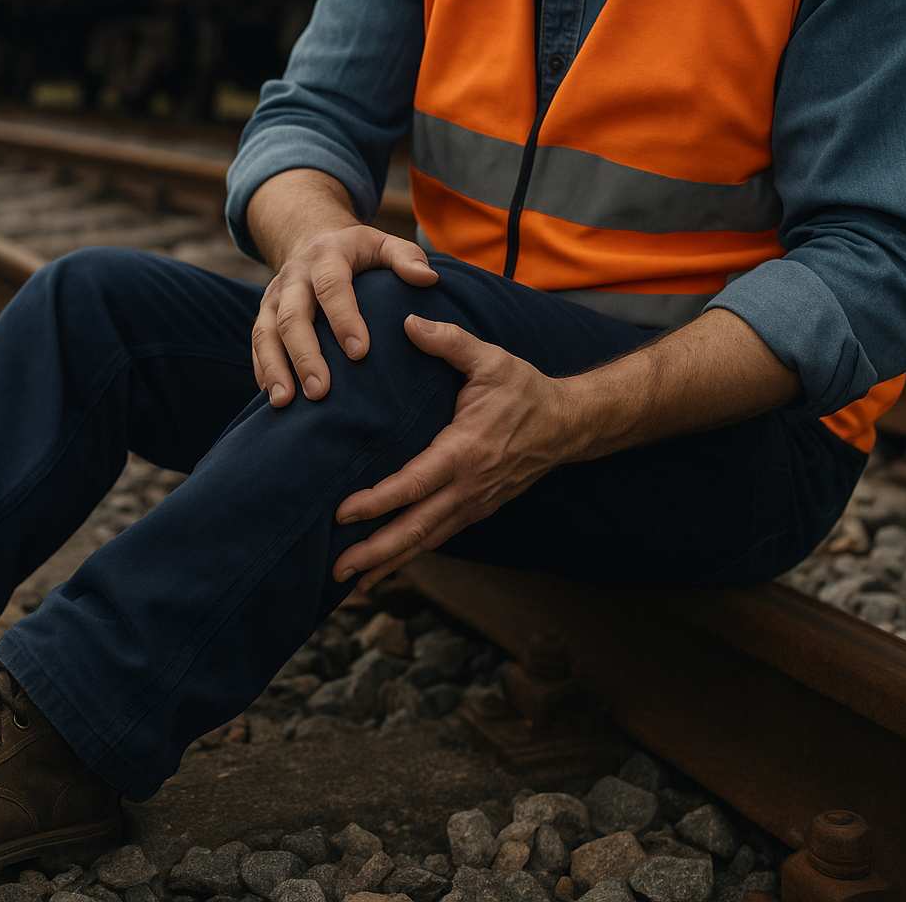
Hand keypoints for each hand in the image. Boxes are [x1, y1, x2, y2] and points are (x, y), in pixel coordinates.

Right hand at [252, 226, 437, 405]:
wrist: (310, 237)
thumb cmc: (357, 252)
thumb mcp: (383, 243)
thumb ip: (407, 258)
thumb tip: (428, 279)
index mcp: (327, 256)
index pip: (332, 287)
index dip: (344, 318)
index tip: (360, 353)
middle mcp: (295, 276)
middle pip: (293, 316)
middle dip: (305, 356)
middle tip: (320, 391)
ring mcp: (274, 296)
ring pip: (266, 332)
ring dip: (275, 368)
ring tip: (285, 402)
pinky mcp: (264, 314)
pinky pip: (257, 344)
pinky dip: (263, 371)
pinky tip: (274, 397)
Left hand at [331, 315, 583, 590]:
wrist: (569, 425)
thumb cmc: (525, 391)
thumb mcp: (491, 359)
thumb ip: (449, 342)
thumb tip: (408, 322)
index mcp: (466, 452)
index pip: (414, 484)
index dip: (378, 502)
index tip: (342, 513)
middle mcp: (468, 488)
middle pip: (416, 529)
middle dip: (375, 553)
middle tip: (336, 573)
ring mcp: (474, 505)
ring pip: (426, 542)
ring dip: (388, 564)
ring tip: (350, 584)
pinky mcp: (476, 511)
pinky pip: (437, 538)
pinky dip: (409, 555)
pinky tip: (383, 567)